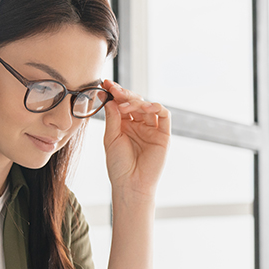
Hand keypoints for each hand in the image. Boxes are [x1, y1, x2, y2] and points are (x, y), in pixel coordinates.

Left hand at [102, 80, 170, 199]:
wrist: (130, 184)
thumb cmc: (119, 165)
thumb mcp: (111, 138)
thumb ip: (112, 117)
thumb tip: (110, 98)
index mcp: (124, 125)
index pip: (121, 104)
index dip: (114, 93)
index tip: (105, 84)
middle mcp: (138, 125)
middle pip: (135, 101)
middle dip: (124, 94)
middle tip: (114, 90)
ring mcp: (151, 129)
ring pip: (148, 106)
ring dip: (137, 101)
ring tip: (125, 105)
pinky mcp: (163, 134)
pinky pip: (164, 114)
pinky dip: (156, 107)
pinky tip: (145, 107)